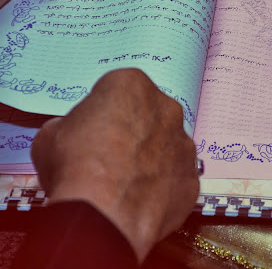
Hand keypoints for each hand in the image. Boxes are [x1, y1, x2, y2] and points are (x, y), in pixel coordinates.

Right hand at [31, 69, 198, 261]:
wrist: (104, 214)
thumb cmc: (77, 169)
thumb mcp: (50, 136)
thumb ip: (71, 126)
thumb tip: (75, 135)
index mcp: (131, 86)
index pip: (118, 91)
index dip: (102, 112)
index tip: (92, 129)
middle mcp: (166, 109)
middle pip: (148, 116)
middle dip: (132, 131)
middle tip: (109, 155)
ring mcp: (184, 144)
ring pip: (166, 147)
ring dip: (150, 159)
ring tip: (123, 182)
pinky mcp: (191, 176)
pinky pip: (175, 178)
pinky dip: (161, 187)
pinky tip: (139, 200)